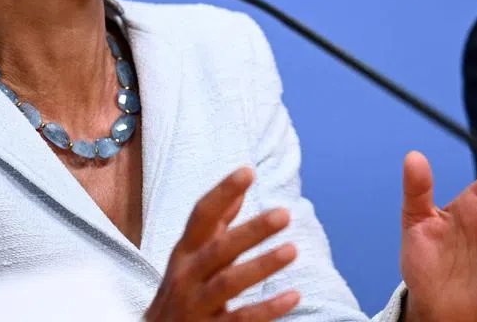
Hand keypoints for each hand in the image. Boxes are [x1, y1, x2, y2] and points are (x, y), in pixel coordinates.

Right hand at [144, 166, 300, 321]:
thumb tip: (239, 190)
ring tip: (293, 250)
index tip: (248, 171)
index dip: (222, 192)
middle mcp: (187, 276)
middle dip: (251, 231)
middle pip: (218, 249)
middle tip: (284, 214)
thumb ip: (215, 225)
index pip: (201, 216)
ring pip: (228, 283)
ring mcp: (196, 305)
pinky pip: (240, 319)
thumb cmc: (183, 288)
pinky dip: (267, 309)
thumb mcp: (192, 255)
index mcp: (185, 252)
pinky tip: (293, 296)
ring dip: (261, 265)